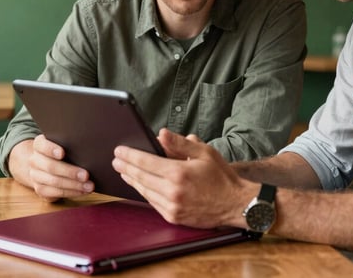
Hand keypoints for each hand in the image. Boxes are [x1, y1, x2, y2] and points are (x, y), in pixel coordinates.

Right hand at [10, 135, 93, 200]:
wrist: (44, 166)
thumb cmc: (61, 152)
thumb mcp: (63, 144)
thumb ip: (71, 144)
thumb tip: (91, 148)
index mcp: (39, 145)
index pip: (42, 145)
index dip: (51, 149)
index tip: (62, 153)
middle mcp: (34, 160)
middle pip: (50, 166)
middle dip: (70, 172)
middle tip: (86, 175)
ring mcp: (35, 176)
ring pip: (54, 182)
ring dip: (73, 185)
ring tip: (89, 186)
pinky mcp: (40, 189)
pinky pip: (55, 193)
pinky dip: (71, 193)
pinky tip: (82, 191)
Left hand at [112, 128, 253, 228]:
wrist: (235, 204)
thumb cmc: (221, 177)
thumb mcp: (204, 153)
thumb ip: (180, 144)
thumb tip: (161, 134)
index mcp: (178, 173)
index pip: (145, 162)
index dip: (130, 155)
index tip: (119, 150)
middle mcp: (173, 191)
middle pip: (140, 177)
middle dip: (126, 167)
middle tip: (116, 160)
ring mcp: (172, 206)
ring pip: (144, 191)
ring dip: (132, 180)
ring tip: (125, 172)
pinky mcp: (174, 217)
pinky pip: (153, 203)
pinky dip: (144, 192)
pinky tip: (140, 185)